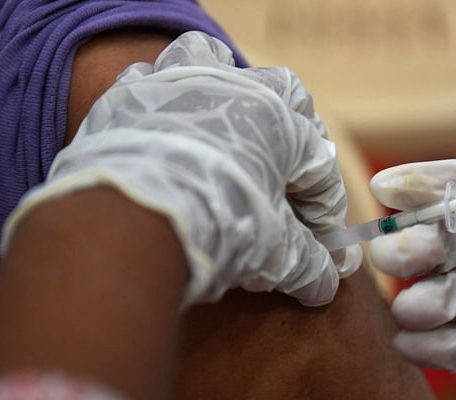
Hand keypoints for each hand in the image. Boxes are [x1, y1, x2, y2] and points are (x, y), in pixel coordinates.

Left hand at [3, 31, 360, 306]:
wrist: (132, 217)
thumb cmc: (218, 224)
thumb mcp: (274, 252)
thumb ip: (308, 263)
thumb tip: (328, 285)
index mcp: (282, 122)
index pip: (317, 165)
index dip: (325, 208)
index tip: (324, 244)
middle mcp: (235, 87)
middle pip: (282, 93)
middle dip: (294, 128)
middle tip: (288, 172)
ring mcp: (178, 83)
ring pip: (209, 58)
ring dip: (221, 82)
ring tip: (223, 116)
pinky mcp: (127, 95)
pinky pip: (147, 78)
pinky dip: (157, 98)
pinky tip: (160, 126)